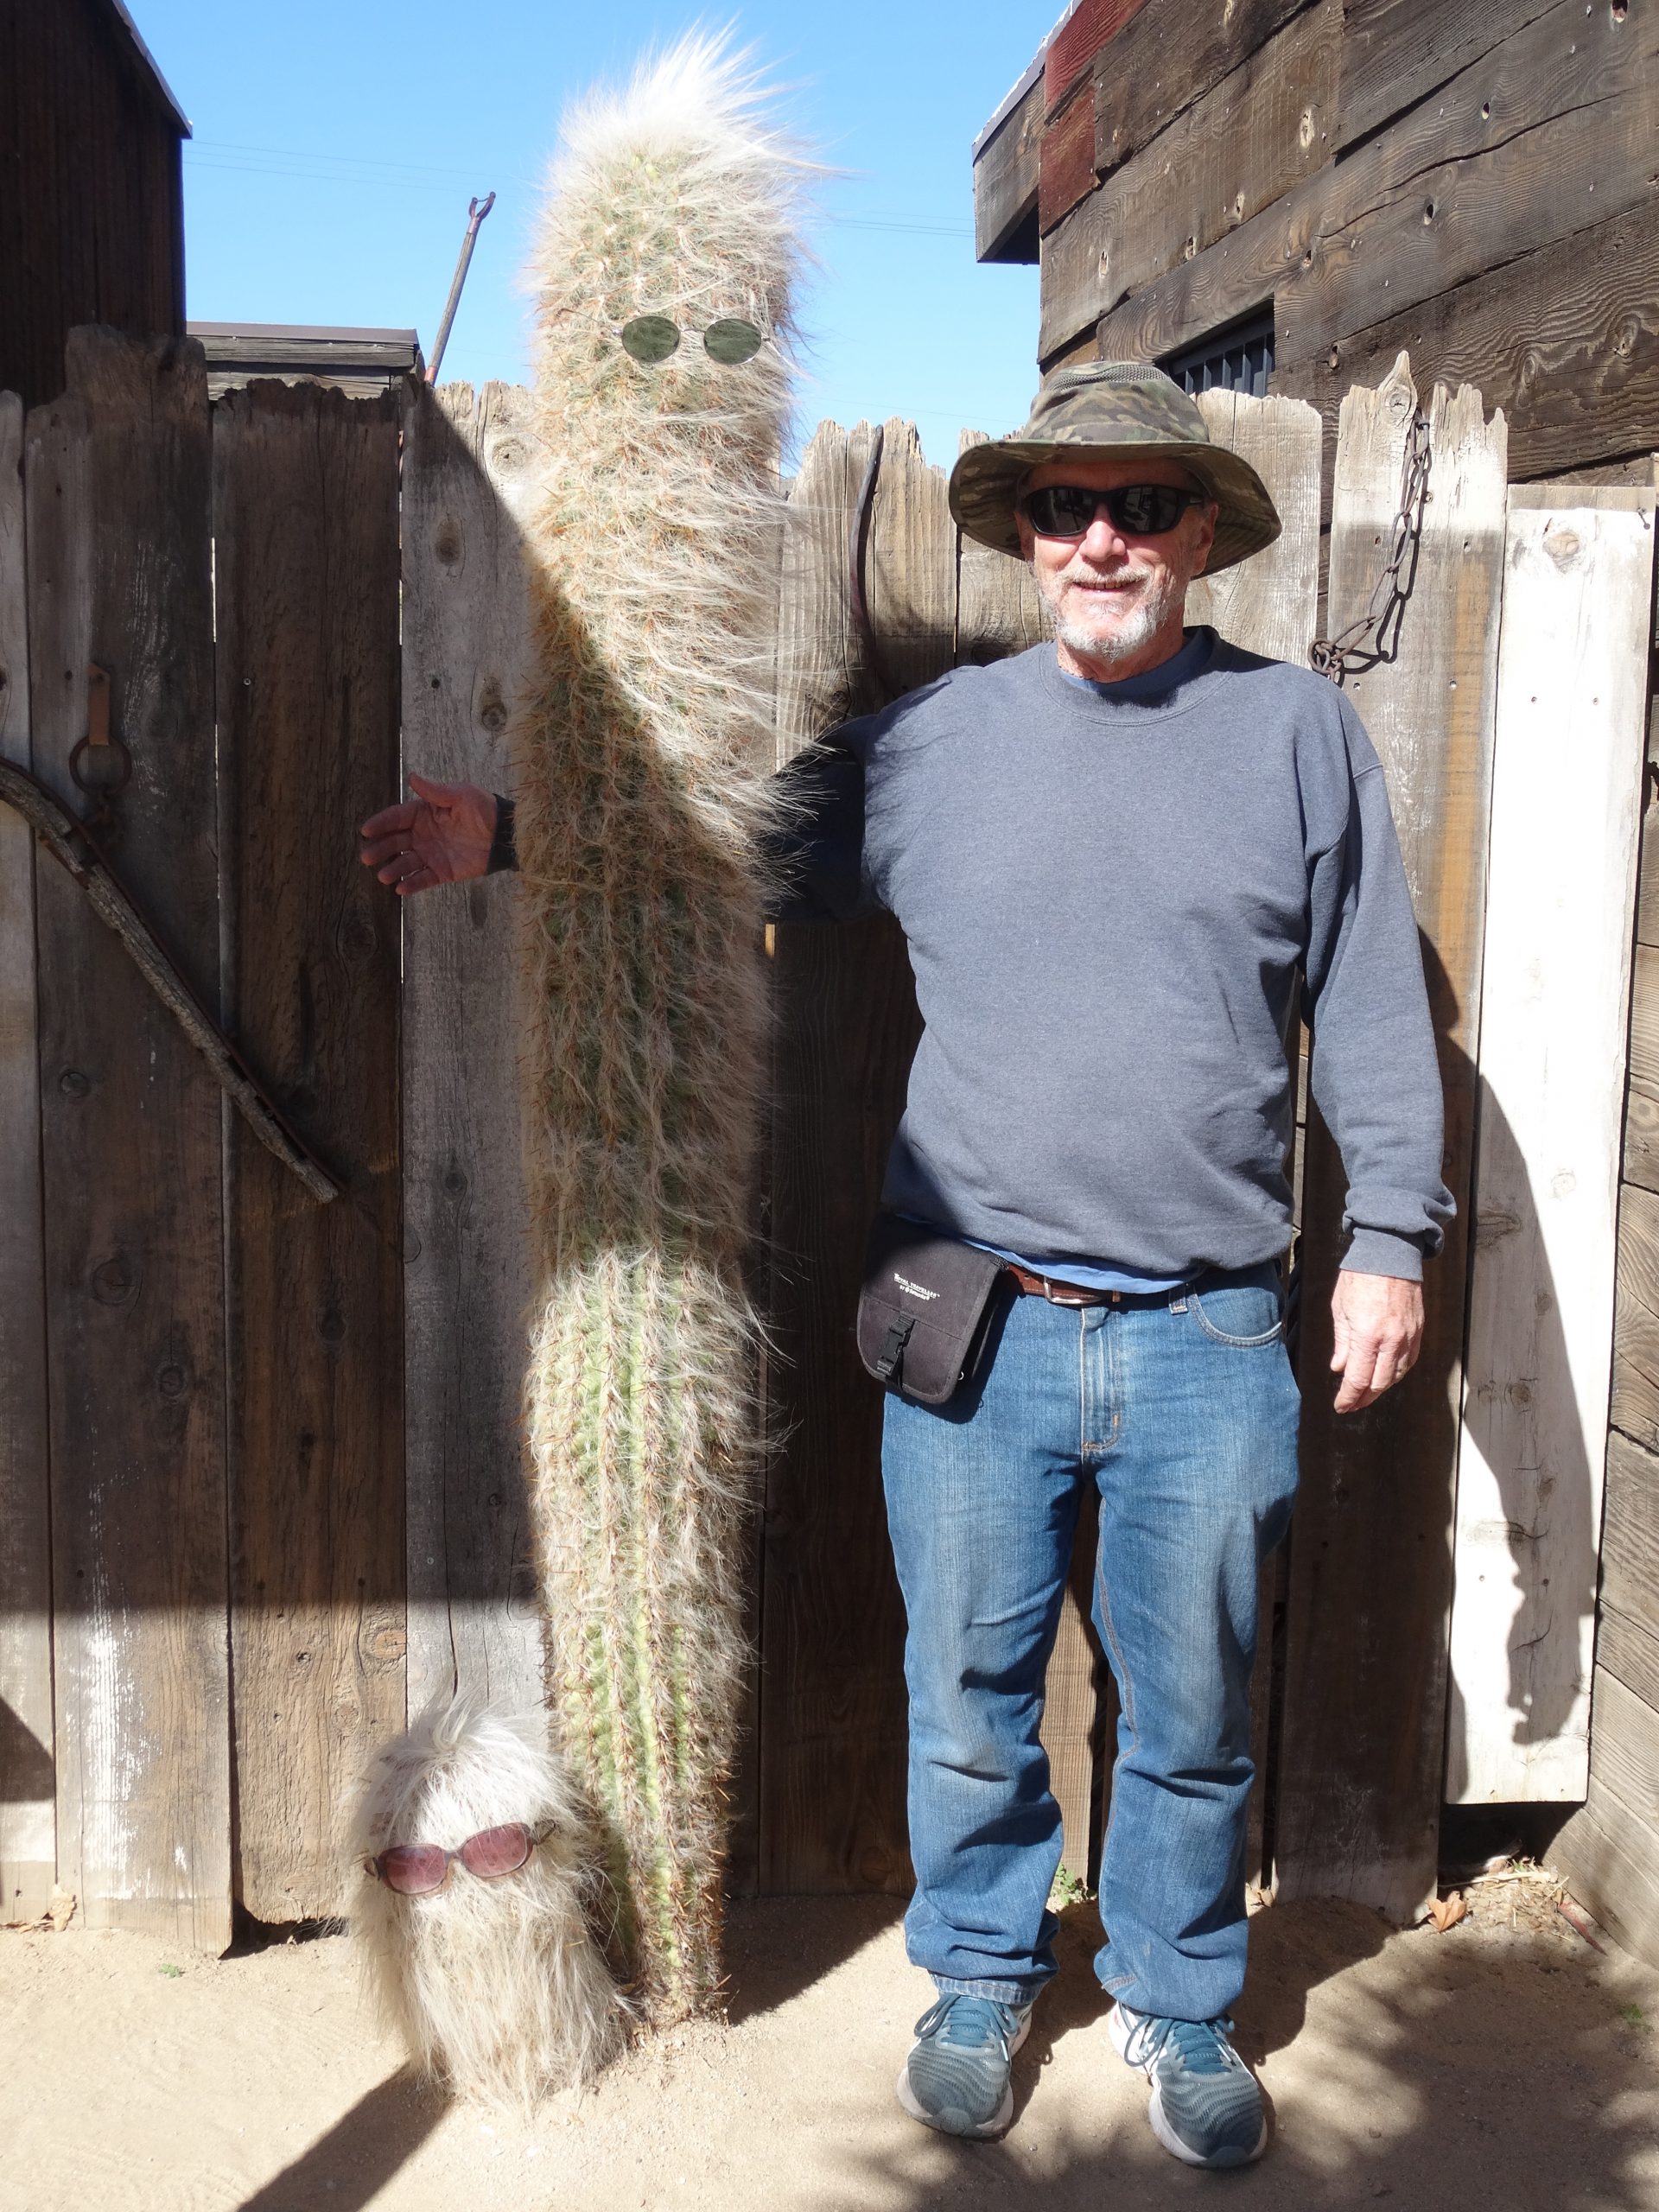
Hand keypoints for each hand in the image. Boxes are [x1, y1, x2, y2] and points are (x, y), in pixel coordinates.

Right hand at [358, 774, 495, 894]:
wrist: (505, 834)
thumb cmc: (483, 809)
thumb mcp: (461, 795)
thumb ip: (436, 791)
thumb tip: (412, 777)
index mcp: (423, 813)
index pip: (397, 818)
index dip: (381, 823)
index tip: (366, 830)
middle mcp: (422, 834)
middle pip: (395, 842)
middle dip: (380, 849)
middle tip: (367, 857)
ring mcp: (431, 854)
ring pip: (406, 863)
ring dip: (393, 869)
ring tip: (383, 876)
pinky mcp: (442, 872)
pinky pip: (424, 879)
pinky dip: (412, 884)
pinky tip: (401, 889)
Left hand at [1330, 1270, 1423, 1412]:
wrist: (1389, 1254)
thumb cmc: (1360, 1278)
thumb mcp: (1341, 1310)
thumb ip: (1342, 1343)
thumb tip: (1340, 1367)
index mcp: (1367, 1336)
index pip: (1358, 1379)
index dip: (1349, 1397)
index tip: (1341, 1406)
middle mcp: (1391, 1341)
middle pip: (1380, 1384)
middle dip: (1364, 1398)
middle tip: (1352, 1404)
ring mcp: (1408, 1337)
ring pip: (1397, 1375)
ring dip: (1381, 1388)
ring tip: (1367, 1393)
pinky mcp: (1418, 1331)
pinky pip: (1409, 1361)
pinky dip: (1397, 1373)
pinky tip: (1386, 1375)